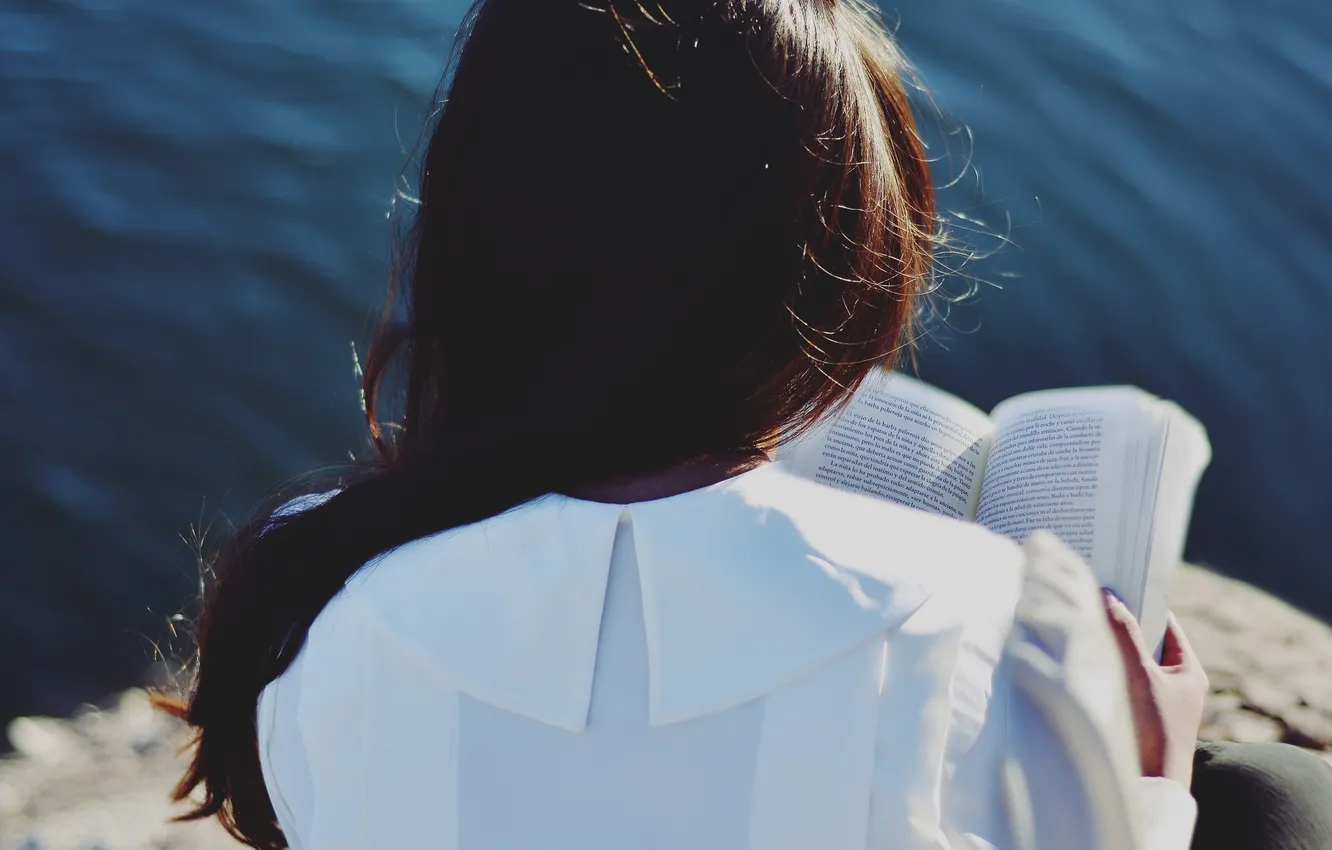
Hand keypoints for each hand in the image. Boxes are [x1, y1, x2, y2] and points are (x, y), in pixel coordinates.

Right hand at [1102, 591, 1208, 786]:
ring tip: (1083, 624)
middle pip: (1144, 641)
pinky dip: (1103, 668)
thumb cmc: (1154, 730)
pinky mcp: (1135, 716)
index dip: (1143, 602)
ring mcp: (1154, 701)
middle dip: (1119, 622)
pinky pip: (1117, 681)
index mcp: (1189, 671)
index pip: (1165, 623)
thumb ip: (1123, 634)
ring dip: (1109, 646)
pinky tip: (1082, 659)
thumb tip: (1108, 596)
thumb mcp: (1139, 675)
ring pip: (1128, 661)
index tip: (1118, 581)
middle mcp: (1175, 684)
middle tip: (1093, 598)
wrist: (1150, 786)